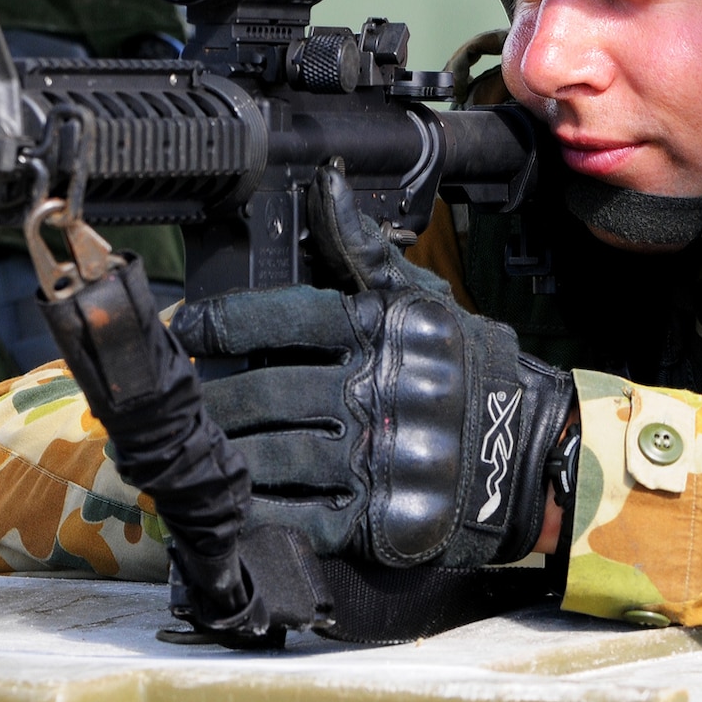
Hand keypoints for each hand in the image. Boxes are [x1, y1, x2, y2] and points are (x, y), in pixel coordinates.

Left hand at [171, 165, 575, 569]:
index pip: (289, 317)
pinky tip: (231, 500)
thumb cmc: (461, 365)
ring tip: (193, 447)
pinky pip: (304, 517)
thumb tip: (324, 183)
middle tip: (176, 403)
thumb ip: (360, 247)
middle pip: (271, 393)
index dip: (228, 324)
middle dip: (214, 400)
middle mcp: (382, 390)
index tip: (188, 332)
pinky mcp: (383, 518)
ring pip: (277, 456)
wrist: (526, 450)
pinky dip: (260, 511)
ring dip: (226, 453)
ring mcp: (383, 457)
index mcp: (384, 331)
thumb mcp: (419, 297)